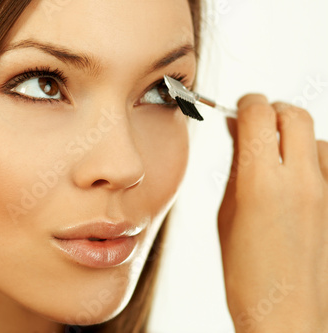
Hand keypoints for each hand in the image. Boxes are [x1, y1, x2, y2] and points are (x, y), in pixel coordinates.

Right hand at [218, 94, 327, 332]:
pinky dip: (313, 160)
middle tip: (256, 124)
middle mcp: (301, 181)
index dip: (246, 104)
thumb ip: (235, 168)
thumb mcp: (226, 216)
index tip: (240, 108)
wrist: (288, 315)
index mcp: (260, 183)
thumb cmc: (247, 275)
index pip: (259, 114)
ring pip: (316, 137)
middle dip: (273, 111)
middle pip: (294, 114)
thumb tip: (238, 134)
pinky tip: (298, 179)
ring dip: (294, 137)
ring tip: (277, 157)